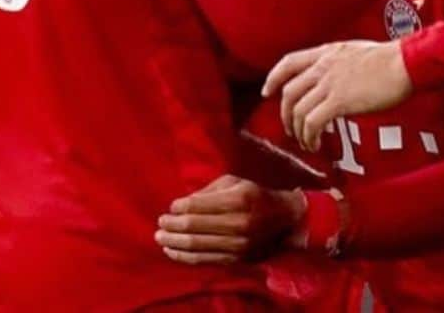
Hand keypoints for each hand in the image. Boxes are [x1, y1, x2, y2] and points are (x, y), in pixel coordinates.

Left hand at [155, 174, 301, 263]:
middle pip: (195, 227)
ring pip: (196, 246)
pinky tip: (172, 251)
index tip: (170, 207)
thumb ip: (210, 191)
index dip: (180, 207)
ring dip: (173, 242)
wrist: (284, 219)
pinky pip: (203, 260)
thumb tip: (182, 203)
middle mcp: (239, 223)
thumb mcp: (236, 183)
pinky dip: (184, 256)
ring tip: (160, 237)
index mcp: (240, 198)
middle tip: (159, 223)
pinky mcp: (235, 259)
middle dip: (172, 225)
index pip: (200, 205)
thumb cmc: (255, 195)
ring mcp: (237, 244)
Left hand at [264, 40, 411, 151]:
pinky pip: (312, 122)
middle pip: (289, 92)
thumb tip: (334, 79)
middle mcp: (324, 66)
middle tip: (291, 129)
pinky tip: (316, 144)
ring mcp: (330, 83)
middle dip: (285, 115)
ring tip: (307, 142)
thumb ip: (339, 63)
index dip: (274, 78)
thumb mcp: (356, 51)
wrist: (406, 62)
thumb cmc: (390, 59)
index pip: (289, 61)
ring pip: (298, 110)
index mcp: (327, 52)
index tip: (267, 92)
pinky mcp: (340, 100)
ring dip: (298, 131)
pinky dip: (309, 137)